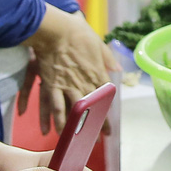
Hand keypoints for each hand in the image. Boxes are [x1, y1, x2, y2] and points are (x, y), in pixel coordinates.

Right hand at [27, 8, 116, 133]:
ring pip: (74, 113)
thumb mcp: (99, 43)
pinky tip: (55, 131)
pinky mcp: (52, 85)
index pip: (105, 100)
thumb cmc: (77, 33)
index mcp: (97, 74)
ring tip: (75, 142)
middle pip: (92, 111)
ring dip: (75, 129)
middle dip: (94, 129)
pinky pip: (55, 107)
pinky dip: (55, 120)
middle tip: (96, 142)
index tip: (109, 129)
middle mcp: (85, 83)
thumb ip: (108, 58)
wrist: (56, 29)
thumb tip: (118, 70)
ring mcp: (68, 86)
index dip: (107, 117)